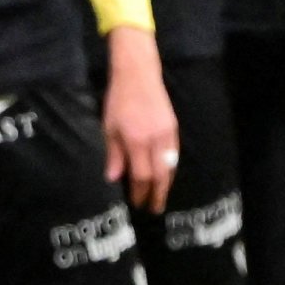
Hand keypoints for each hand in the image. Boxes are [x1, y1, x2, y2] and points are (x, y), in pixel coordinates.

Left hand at [100, 25, 178, 215]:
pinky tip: (165, 175)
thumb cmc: (118, 100)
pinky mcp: (173, 127)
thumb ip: (114, 155)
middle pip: (160, 176)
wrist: (138, 75)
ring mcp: (167, 134)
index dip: (139, 192)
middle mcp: (155, 140)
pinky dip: (170, 168)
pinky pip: (174, 155)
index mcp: (136, 141)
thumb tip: (113, 179)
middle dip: (157, 194)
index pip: (141, 176)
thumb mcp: (109, 128)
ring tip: (160, 195)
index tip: (136, 203)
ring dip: (166, 184)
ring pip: (170, 166)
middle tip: (154, 208)